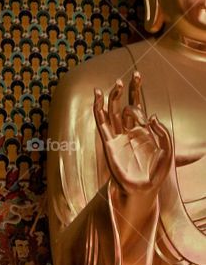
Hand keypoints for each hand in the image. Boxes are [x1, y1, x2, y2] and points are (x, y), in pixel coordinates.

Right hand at [94, 73, 172, 200]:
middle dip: (124, 91)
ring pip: (111, 112)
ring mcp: (118, 137)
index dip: (136, 90)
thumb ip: (162, 131)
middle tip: (125, 78)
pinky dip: (98, 111)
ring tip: (114, 85)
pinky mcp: (109, 144)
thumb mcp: (167, 149)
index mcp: (143, 130)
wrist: (143, 189)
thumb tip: (151, 115)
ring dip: (111, 98)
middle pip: (123, 105)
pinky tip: (98, 99)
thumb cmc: (157, 172)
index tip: (137, 75)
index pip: (137, 105)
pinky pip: (101, 124)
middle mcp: (128, 131)